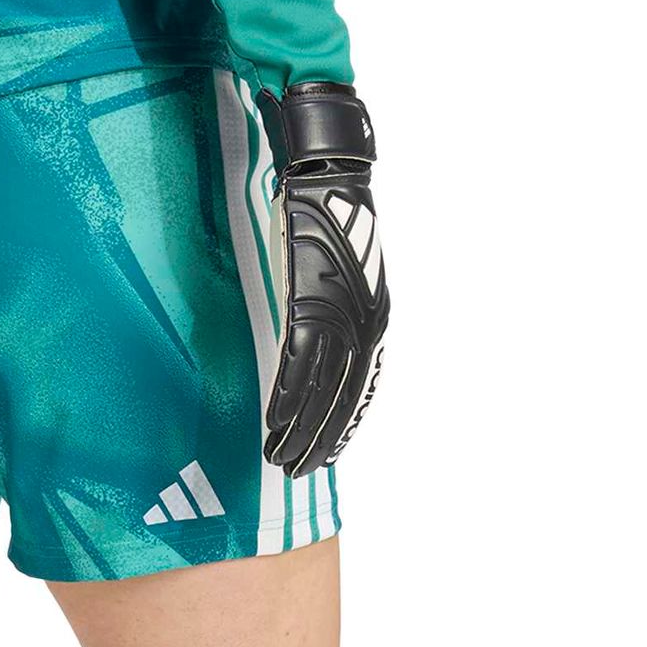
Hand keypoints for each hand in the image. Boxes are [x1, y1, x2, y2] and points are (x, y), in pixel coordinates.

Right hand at [256, 83, 389, 476]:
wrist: (328, 176)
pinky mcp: (310, 304)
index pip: (357, 391)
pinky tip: (274, 425)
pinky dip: (286, 399)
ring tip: (279, 459)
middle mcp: (363, 326)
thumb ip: (329, 313)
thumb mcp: (338, 275)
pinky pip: (297, 365)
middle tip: (298, 471)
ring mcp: (337, 317)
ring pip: (319, 391)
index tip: (322, 456)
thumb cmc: (329, 218)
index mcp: (372, 322)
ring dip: (298, 431)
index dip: (339, 428)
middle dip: (318, 440)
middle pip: (340, 400)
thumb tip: (312, 343)